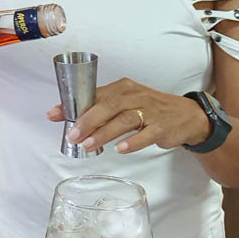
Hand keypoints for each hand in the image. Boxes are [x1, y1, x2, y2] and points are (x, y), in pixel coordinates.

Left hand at [45, 78, 210, 154]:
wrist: (185, 116)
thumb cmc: (149, 108)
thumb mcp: (125, 103)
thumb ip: (98, 109)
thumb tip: (65, 116)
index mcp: (122, 88)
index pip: (94, 94)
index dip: (73, 105)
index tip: (53, 114)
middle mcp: (135, 95)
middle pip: (108, 106)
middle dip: (87, 121)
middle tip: (73, 135)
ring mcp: (149, 110)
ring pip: (124, 120)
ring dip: (104, 133)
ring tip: (89, 145)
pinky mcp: (162, 126)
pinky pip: (146, 133)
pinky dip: (132, 142)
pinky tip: (120, 149)